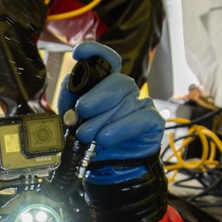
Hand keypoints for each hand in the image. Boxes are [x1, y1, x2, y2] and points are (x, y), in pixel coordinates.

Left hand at [59, 41, 163, 180]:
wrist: (110, 170)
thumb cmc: (94, 141)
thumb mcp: (75, 121)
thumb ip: (70, 102)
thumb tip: (69, 84)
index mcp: (107, 84)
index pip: (108, 60)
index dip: (95, 51)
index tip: (78, 53)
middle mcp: (126, 90)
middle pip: (116, 81)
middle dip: (95, 97)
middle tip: (81, 113)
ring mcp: (141, 104)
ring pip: (125, 102)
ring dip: (102, 121)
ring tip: (88, 136)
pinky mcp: (153, 120)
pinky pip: (139, 117)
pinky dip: (120, 128)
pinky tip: (105, 138)